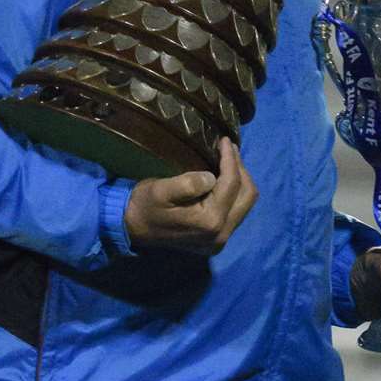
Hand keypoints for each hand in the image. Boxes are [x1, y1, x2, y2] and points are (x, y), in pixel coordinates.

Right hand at [123, 137, 257, 255]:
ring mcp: (220, 240)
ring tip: (228, 160)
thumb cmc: (145, 205)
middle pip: (247, 196)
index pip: (231, 184)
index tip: (225, 140)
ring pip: (245, 204)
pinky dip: (234, 193)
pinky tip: (223, 179)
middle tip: (228, 149)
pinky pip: (236, 212)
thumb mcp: (160, 190)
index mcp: (209, 221)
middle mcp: (220, 234)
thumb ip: (188, 184)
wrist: (132, 229)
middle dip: (241, 169)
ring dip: (240, 180)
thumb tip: (212, 176)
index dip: (231, 159)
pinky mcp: (216, 240)